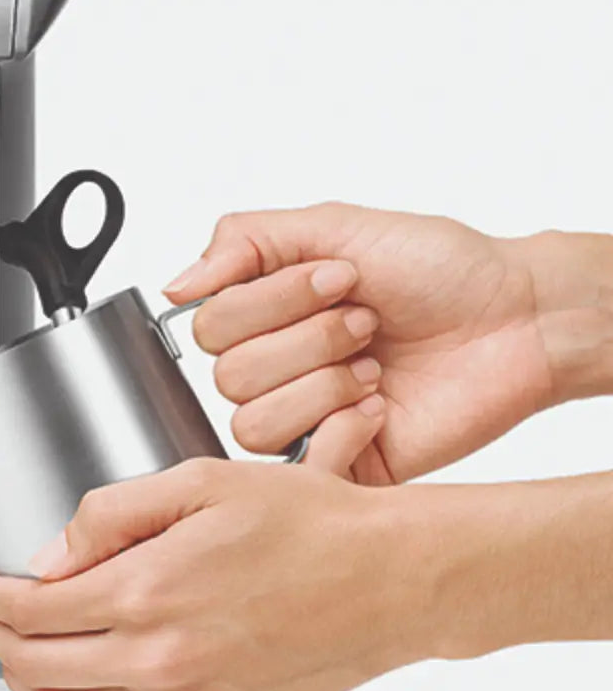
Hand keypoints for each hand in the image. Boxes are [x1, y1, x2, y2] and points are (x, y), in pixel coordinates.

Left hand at [0, 459, 438, 690]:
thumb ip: (111, 516)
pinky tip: (78, 682)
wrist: (388, 582)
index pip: (29, 612)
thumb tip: (50, 557)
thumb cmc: (312, 528)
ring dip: (25, 681)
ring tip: (19, 647)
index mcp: (148, 595)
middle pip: (33, 668)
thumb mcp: (201, 485)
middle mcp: (157, 661)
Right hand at [165, 206, 612, 482]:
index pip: (209, 325)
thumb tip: (176, 284)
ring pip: (252, 420)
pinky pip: (296, 459)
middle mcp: (277, 369)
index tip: (339, 277)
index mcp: (268, 316)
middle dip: (309, 337)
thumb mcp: (335, 226)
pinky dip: (343, 424)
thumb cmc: (440, 270)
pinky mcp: (333, 463)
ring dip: (325, 381)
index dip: (273, 302)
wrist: (515, 320)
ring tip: (374, 365)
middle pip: (228, 375)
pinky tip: (380, 406)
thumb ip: (245, 242)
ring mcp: (302, 419)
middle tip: (365, 321)